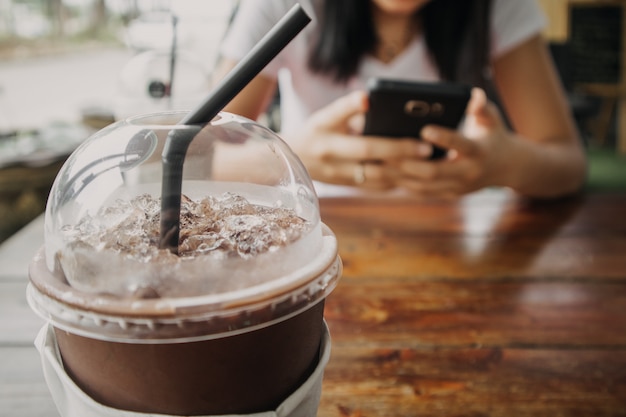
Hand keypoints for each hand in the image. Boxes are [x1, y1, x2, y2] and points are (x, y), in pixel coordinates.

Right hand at [287, 91, 430, 188]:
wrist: (292, 162)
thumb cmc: (313, 132)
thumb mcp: (324, 116)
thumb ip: (347, 107)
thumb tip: (368, 97)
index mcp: (330, 146)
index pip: (368, 148)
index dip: (395, 147)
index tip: (422, 143)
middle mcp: (338, 168)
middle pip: (379, 169)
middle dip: (407, 163)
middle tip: (432, 154)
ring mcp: (345, 181)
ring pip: (381, 183)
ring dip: (407, 176)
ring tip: (431, 165)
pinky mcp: (352, 187)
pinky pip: (378, 188)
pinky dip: (398, 182)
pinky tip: (416, 174)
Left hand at [395, 88, 512, 198]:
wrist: (506, 168)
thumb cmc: (493, 135)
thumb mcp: (492, 119)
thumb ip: (481, 107)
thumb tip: (474, 95)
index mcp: (479, 152)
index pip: (461, 145)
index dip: (444, 138)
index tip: (425, 128)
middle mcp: (468, 173)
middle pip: (434, 172)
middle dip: (409, 162)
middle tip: (386, 151)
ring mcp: (457, 187)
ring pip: (423, 186)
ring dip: (399, 175)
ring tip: (378, 163)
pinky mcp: (447, 194)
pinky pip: (421, 192)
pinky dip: (402, 183)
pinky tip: (384, 174)